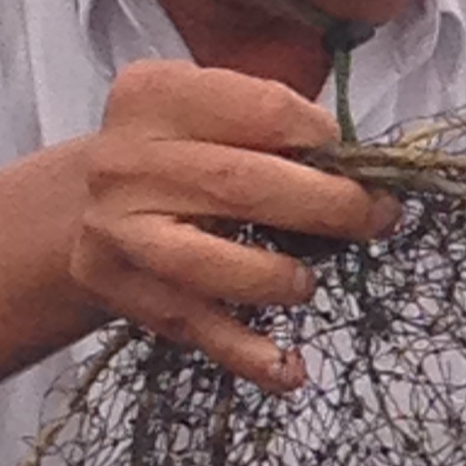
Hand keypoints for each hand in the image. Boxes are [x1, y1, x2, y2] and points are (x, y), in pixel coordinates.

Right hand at [69, 61, 397, 393]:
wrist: (90, 204)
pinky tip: (290, 370)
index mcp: (155, 95)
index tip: (355, 162)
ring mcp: (117, 228)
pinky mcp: (120, 288)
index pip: (261, 109)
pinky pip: (196, 328)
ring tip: (306, 283)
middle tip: (375, 220)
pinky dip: (250, 355)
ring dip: (279, 280)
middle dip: (328, 208)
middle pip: (243, 185)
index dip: (323, 140)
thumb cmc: (181, 156)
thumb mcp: (213, 116)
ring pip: (211, 264)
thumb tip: (364, 174)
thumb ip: (277, 129)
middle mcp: (125, 160)